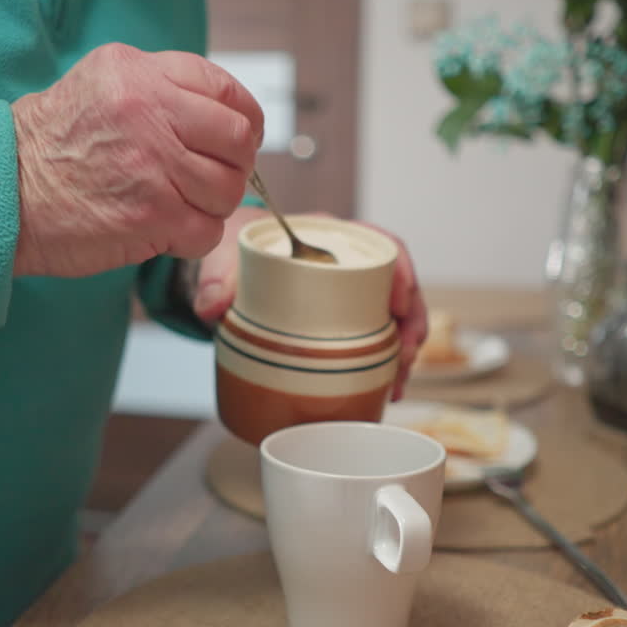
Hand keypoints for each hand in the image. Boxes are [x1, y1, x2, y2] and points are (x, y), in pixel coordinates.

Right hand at [11, 43, 263, 276]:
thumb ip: (159, 88)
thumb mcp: (100, 84)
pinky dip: (194, 237)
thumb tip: (221, 113)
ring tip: (178, 206)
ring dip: (211, 205)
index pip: (225, 90)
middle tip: (209, 179)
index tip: (235, 142)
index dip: (244, 120)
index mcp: (140, 74)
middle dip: (233, 165)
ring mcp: (154, 166)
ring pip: (228, 189)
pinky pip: (208, 231)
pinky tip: (166, 231)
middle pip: (238, 140)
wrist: (5, 193)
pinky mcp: (153, 216)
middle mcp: (150, 113)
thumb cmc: (51, 145)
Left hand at [192, 210, 428, 400]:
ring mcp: (350, 293)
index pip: (380, 244)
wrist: (227, 267)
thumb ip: (217, 278)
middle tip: (406, 356)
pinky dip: (385, 364)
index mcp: (328, 237)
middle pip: (399, 286)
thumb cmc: (235, 250)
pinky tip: (385, 390)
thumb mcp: (224, 255)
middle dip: (412, 323)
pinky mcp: (345, 320)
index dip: (401, 270)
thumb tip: (214, 309)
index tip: (401, 302)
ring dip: (405, 350)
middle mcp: (348, 263)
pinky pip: (377, 338)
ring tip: (399, 383)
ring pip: (394, 317)